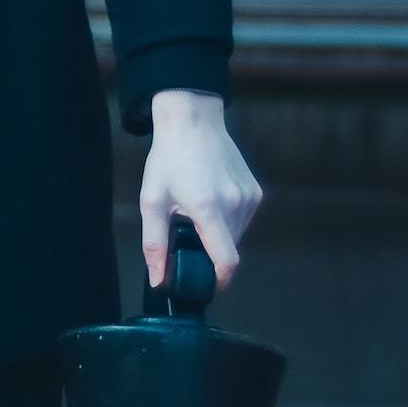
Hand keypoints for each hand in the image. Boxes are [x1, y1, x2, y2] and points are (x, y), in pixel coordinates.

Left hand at [141, 88, 261, 292]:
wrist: (192, 121)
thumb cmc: (167, 159)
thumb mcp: (152, 200)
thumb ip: (155, 243)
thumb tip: (158, 280)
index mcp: (208, 208)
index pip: (227, 261)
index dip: (218, 281)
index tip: (205, 285)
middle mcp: (235, 204)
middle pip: (229, 249)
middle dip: (210, 253)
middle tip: (187, 239)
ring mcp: (249, 197)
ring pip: (237, 235)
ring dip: (218, 235)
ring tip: (195, 213)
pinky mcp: (255, 191)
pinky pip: (243, 219)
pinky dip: (227, 220)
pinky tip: (209, 201)